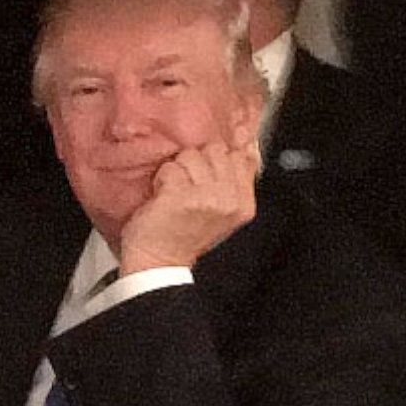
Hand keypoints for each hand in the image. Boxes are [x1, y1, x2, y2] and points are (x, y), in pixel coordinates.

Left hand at [118, 134, 259, 273]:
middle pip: (215, 150)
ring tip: (175, 192)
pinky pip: (170, 168)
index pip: (241, 156)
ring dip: (177, 170)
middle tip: (188, 185)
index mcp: (243, 203)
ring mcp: (207, 198)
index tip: (206, 172)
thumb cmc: (186, 236)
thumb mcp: (223, 211)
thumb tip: (245, 142)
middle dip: (196, 162)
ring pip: (190, 155)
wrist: (160, 264)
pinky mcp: (181, 197)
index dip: (218, 158)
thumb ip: (235, 179)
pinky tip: (163, 197)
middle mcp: (229, 200)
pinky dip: (161, 179)